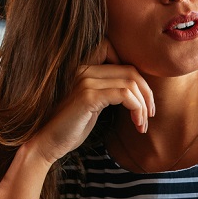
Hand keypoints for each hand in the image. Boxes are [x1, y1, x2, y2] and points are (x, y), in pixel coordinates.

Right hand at [29, 39, 154, 164]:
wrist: (47, 143)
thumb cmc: (72, 127)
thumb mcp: (94, 103)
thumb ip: (110, 90)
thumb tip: (139, 89)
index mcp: (85, 68)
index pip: (119, 56)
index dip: (137, 75)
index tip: (143, 99)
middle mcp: (84, 69)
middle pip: (131, 71)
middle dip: (147, 93)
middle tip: (150, 114)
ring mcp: (85, 81)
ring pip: (131, 84)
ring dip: (143, 105)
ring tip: (142, 123)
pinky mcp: (87, 96)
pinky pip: (124, 96)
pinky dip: (137, 110)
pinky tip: (137, 124)